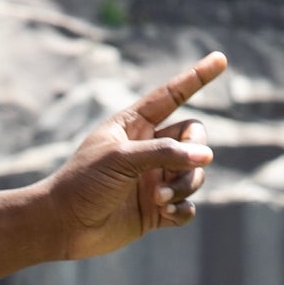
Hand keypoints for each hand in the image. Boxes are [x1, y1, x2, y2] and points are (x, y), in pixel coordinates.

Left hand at [42, 53, 222, 260]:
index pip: (172, 95)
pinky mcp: (157, 209)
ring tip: (160, 199)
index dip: (197, 76)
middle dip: (195, 152)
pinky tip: (166, 213)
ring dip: (184, 185)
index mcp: (135, 125)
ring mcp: (154, 179)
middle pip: (194, 137)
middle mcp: (148, 148)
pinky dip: (182, 209)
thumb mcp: (122, 158)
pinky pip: (187, 205)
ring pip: (194, 173)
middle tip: (184, 166)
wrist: (63, 226)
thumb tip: (206, 155)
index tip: (221, 58)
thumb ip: (165, 153)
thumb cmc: (84, 182)